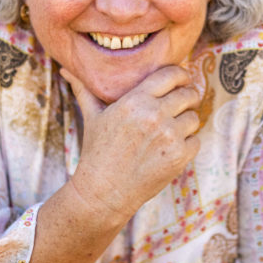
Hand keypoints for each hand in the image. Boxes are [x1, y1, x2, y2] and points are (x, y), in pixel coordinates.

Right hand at [61, 65, 200, 217]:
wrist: (103, 192)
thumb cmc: (97, 152)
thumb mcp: (91, 117)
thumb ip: (84, 89)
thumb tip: (66, 70)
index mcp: (135, 101)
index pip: (172, 74)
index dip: (181, 75)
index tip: (181, 80)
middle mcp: (154, 115)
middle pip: (189, 94)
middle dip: (188, 96)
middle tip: (182, 103)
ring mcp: (169, 137)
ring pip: (194, 117)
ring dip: (187, 121)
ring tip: (173, 127)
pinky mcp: (179, 157)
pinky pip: (196, 140)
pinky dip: (188, 143)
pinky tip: (171, 147)